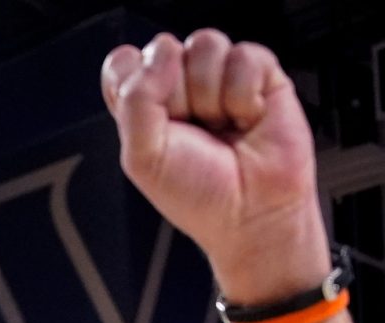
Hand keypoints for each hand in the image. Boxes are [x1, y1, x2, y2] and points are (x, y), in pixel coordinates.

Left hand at [99, 30, 326, 302]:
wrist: (253, 216)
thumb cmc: (200, 196)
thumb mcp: (142, 157)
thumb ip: (135, 100)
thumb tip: (164, 53)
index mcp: (144, 104)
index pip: (124, 63)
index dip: (134, 83)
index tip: (150, 119)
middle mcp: (180, 85)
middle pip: (164, 50)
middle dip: (177, 98)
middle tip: (193, 134)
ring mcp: (219, 77)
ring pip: (205, 45)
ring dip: (212, 96)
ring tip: (221, 127)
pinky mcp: (259, 74)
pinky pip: (244, 55)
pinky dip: (244, 94)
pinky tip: (246, 120)